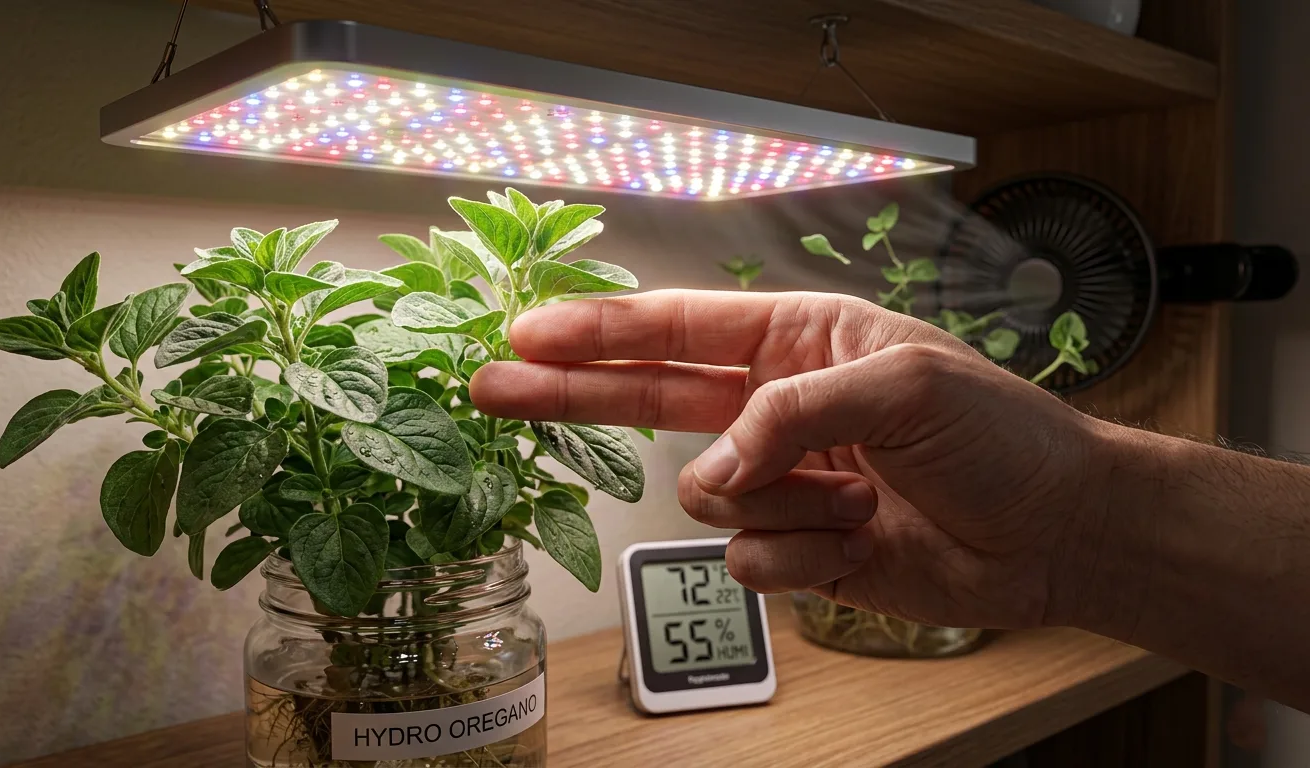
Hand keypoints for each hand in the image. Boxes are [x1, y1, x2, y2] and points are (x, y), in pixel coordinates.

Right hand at [470, 289, 1113, 629]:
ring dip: (781, 503)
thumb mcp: (906, 384)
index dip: (597, 331)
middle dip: (572, 393)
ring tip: (855, 496)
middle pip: (647, 400)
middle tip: (493, 386)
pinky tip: (860, 539)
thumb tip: (720, 459)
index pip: (676, 329)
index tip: (528, 332)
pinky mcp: (798, 549)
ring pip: (708, 498)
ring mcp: (785, 482)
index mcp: (799, 342)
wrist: (1056, 532)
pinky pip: (749, 561)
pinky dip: (805, 556)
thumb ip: (795, 408)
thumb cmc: (1003, 436)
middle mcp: (779, 408)